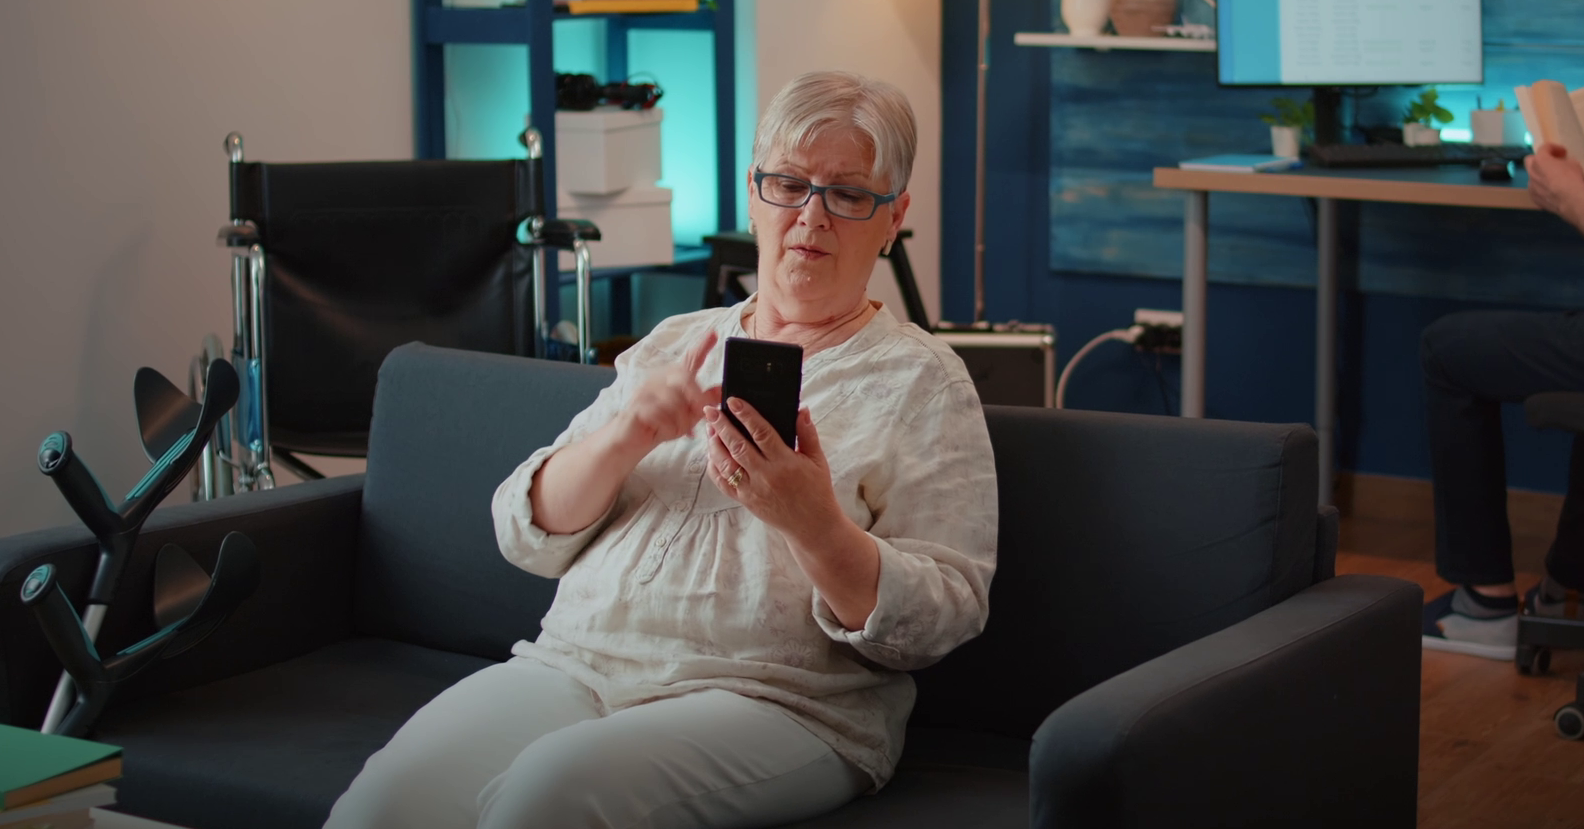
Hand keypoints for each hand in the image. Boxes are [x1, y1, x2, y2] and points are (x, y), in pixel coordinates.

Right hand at [614, 332, 720, 452]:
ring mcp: (645, 391)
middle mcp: (657, 379)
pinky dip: (667, 427)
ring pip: (674, 399)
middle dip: (696, 398)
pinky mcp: (636, 406)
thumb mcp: (687, 416)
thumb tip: (723, 388)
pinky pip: (661, 414)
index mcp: (671, 379)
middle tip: (697, 415)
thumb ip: (704, 401)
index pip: (690, 359)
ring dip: (681, 419)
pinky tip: (664, 432)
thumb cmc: (658, 427)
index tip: (715, 333)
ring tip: (677, 430)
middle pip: (685, 378)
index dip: (702, 346)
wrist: (627, 442)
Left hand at [704, 399, 840, 539]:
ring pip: (726, 464)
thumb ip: (807, 433)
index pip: (761, 433)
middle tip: (710, 410)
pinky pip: (723, 483)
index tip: (733, 401)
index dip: (745, 415)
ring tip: (709, 428)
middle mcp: (766, 476)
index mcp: (785, 463)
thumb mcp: (818, 460)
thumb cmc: (816, 490)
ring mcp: (752, 490)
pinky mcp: (745, 500)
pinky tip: (712, 454)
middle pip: (738, 446)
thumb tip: (801, 409)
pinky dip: (714, 467)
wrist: (811, 525)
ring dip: (715, 445)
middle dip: (721, 425)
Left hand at [1525, 143, 1583, 231]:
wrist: (1572, 200)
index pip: (1544, 148)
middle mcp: (1532, 173)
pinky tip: (1552, 191)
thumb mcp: (1573, 163)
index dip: (1554, 148)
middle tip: (1552, 162)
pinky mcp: (1534, 198)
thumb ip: (1563, 161)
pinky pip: (1535, 190)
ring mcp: (1531, 186)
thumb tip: (1561, 164)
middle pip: (1530, 161)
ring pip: (1532, 177)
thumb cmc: (1573, 179)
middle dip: (1540, 159)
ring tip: (1553, 178)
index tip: (1563, 152)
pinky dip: (1542, 188)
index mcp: (1540, 161)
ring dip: (1541, 175)